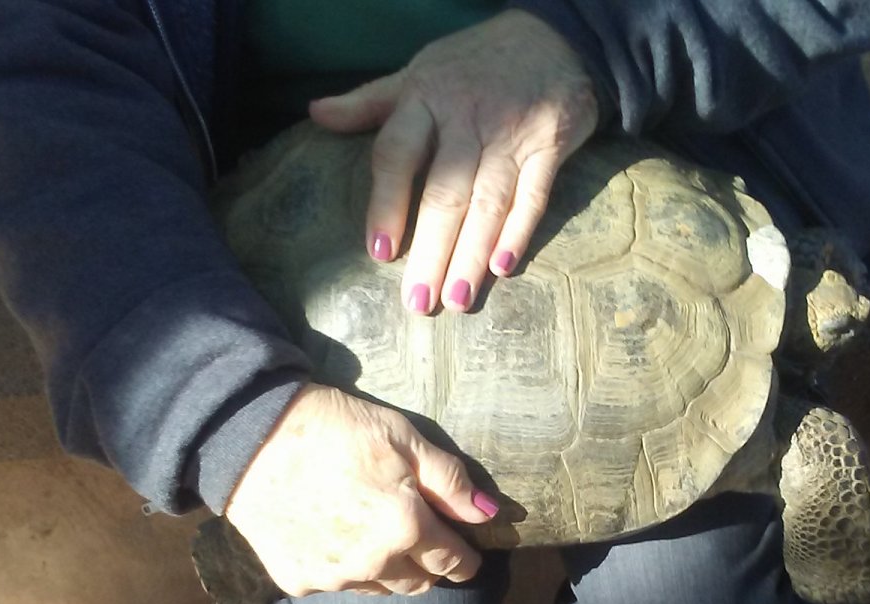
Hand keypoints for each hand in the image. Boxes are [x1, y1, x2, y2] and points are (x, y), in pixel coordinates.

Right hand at [224, 384, 496, 596]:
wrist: (249, 435)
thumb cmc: (334, 427)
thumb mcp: (403, 437)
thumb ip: (450, 481)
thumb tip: (488, 514)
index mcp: (406, 528)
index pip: (454, 561)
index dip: (465, 557)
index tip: (467, 550)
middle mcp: (374, 565)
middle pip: (420, 583)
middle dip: (428, 564)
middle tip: (420, 537)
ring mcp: (333, 579)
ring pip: (380, 588)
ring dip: (388, 570)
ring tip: (375, 535)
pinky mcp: (298, 582)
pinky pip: (336, 585)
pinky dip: (344, 568)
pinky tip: (332, 535)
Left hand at [309, 10, 599, 314]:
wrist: (553, 35)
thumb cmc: (473, 64)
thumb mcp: (417, 73)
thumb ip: (370, 102)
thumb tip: (316, 114)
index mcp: (425, 100)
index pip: (397, 155)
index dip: (386, 204)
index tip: (379, 253)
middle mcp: (467, 118)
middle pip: (445, 192)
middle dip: (431, 251)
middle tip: (419, 302)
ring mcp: (511, 133)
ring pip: (488, 202)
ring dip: (472, 255)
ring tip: (458, 299)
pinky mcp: (550, 144)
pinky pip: (533, 195)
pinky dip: (519, 231)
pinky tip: (503, 266)